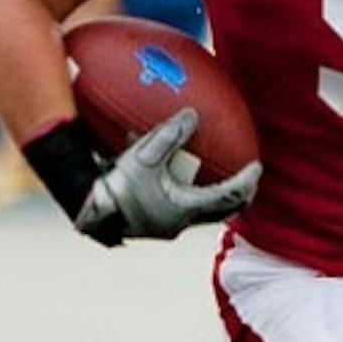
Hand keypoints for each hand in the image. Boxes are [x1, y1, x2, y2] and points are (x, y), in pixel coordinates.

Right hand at [75, 109, 260, 245]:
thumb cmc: (116, 186)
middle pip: (219, 212)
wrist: (86, 213)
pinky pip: (174, 211)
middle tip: (244, 183)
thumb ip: (170, 134)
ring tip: (212, 184)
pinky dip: (182, 197)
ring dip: (208, 199)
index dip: (246, 180)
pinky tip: (168, 182)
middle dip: (235, 198)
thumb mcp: (144, 155)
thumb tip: (193, 114)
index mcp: (186, 207)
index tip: (256, 167)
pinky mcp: (148, 225)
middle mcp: (179, 222)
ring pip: (197, 214)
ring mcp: (164, 227)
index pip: (229, 195)